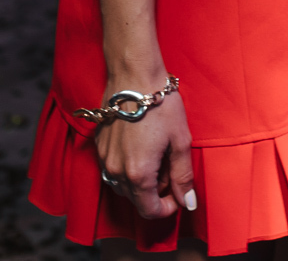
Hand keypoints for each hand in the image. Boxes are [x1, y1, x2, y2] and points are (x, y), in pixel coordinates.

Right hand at [94, 88, 195, 218]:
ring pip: (123, 186)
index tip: (178, 195)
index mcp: (139, 174)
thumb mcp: (180, 141)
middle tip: (170, 167)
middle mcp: (117, 171)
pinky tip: (141, 147)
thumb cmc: (160, 105)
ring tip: (157, 156)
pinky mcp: (99, 146)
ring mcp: (105, 159)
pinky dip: (128, 168)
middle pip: (136, 200)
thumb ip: (183, 176)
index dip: (167, 208)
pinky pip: (113, 170)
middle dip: (156, 192)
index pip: (150, 210)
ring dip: (141, 182)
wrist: (134, 76)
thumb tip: (188, 202)